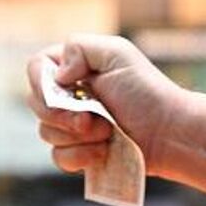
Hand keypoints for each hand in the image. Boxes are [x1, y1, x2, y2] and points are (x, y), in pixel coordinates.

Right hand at [23, 34, 183, 175]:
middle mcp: (69, 95)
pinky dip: (78, 156)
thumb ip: (79, 48)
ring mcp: (72, 126)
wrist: (169, 133)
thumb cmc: (147, 91)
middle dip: (63, 115)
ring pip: (46, 133)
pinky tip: (102, 152)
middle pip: (36, 104)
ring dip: (77, 136)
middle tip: (94, 118)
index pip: (36, 67)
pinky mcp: (79, 152)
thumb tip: (58, 76)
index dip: (41, 81)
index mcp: (74, 67)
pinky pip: (58, 157)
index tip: (66, 89)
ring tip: (108, 133)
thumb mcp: (117, 53)